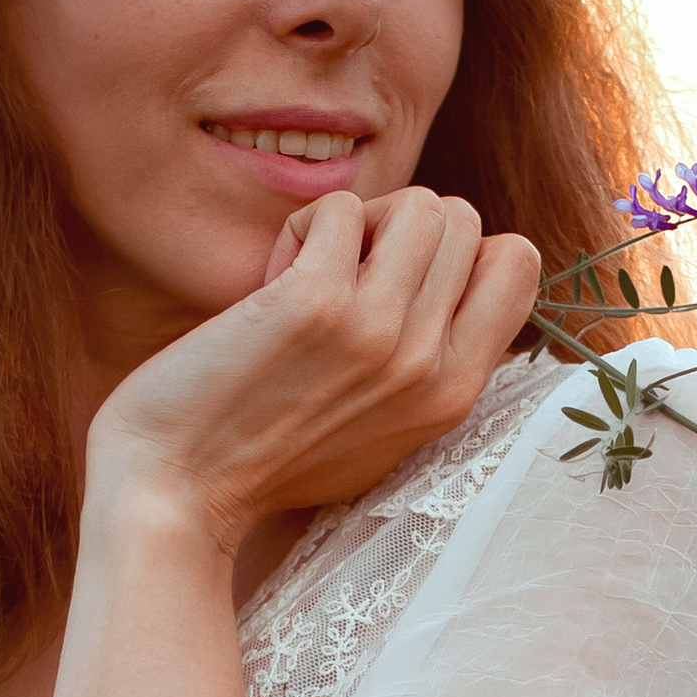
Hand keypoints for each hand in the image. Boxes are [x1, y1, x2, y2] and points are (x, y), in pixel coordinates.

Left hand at [84, 187, 541, 556]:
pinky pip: (341, 208)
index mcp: (458, 394)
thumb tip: (454, 283)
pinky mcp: (316, 304)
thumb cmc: (269, 460)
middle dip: (401, 227)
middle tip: (348, 276)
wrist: (179, 493)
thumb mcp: (386, 432)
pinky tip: (273, 278)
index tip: (400, 286)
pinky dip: (306, 226)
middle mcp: (432, 364)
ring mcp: (380, 334)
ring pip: (419, 203)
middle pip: (464, 219)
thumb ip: (430, 368)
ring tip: (316, 271)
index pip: (517, 263)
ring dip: (361, 219)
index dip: (458, 250)